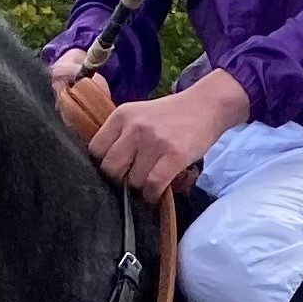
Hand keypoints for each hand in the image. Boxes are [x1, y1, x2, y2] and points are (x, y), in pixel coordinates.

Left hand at [88, 70, 249, 202]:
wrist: (207, 106)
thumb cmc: (172, 115)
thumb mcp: (140, 115)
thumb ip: (121, 135)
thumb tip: (105, 168)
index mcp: (121, 116)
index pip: (95, 150)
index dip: (103, 165)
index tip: (116, 170)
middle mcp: (134, 127)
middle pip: (110, 168)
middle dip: (119, 180)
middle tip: (131, 180)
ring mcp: (154, 141)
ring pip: (132, 181)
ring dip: (140, 189)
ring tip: (149, 185)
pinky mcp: (174, 155)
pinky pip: (153, 185)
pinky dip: (152, 196)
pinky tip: (156, 194)